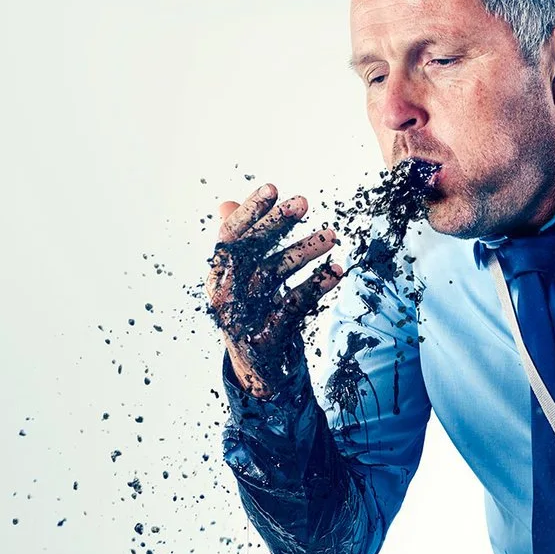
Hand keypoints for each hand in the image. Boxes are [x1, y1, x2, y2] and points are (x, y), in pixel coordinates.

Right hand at [206, 183, 344, 398]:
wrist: (253, 366)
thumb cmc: (250, 309)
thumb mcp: (240, 277)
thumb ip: (239, 243)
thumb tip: (225, 204)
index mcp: (217, 274)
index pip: (229, 235)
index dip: (250, 211)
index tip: (273, 188)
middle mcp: (225, 293)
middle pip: (249, 251)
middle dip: (276, 224)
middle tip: (304, 201)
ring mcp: (244, 315)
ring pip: (273, 276)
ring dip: (304, 251)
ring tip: (332, 235)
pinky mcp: (266, 336)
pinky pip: (294, 306)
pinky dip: (316, 286)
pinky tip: (337, 271)